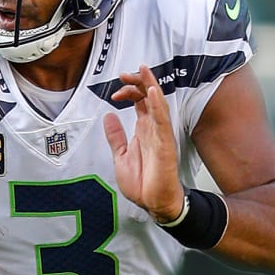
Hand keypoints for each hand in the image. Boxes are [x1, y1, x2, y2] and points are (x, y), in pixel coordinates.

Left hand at [103, 65, 185, 221]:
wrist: (153, 203)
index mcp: (143, 131)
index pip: (140, 102)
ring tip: (143, 71)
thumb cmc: (143, 183)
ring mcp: (160, 136)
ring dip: (151, 87)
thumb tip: (109, 117)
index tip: (116, 89)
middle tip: (126, 73)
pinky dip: (158, 106)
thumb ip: (116, 136)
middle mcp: (153, 129)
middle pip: (149, 98)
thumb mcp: (120, 156)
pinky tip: (153, 93)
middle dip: (139, 81)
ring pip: (158, 105)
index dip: (129, 91)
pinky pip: (162, 122)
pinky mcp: (165, 145)